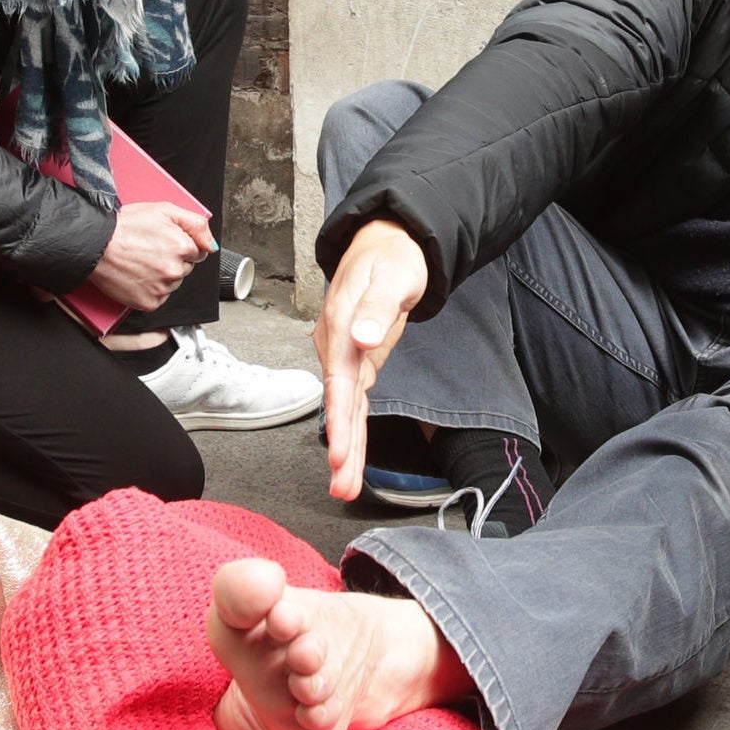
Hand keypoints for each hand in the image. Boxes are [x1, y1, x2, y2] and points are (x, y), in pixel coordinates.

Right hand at [84, 201, 212, 313]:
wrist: (94, 244)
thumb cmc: (124, 226)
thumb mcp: (164, 210)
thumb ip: (196, 224)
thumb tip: (212, 244)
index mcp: (183, 247)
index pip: (197, 252)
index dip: (180, 245)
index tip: (164, 242)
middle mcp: (175, 270)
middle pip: (185, 269)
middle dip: (172, 260)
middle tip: (149, 251)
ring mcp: (162, 288)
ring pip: (172, 284)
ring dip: (162, 276)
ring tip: (141, 263)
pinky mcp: (149, 302)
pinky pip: (158, 298)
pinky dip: (150, 290)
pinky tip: (137, 276)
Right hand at [316, 219, 429, 500]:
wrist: (388, 242)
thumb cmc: (391, 257)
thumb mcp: (391, 275)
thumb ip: (377, 308)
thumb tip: (363, 338)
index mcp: (341, 325)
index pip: (339, 380)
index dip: (339, 419)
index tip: (342, 453)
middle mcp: (337, 344)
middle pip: (338, 402)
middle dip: (341, 447)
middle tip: (341, 487)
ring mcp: (345, 354)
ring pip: (344, 407)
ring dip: (346, 446)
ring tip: (344, 486)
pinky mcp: (358, 360)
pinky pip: (354, 400)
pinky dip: (354, 428)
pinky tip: (352, 457)